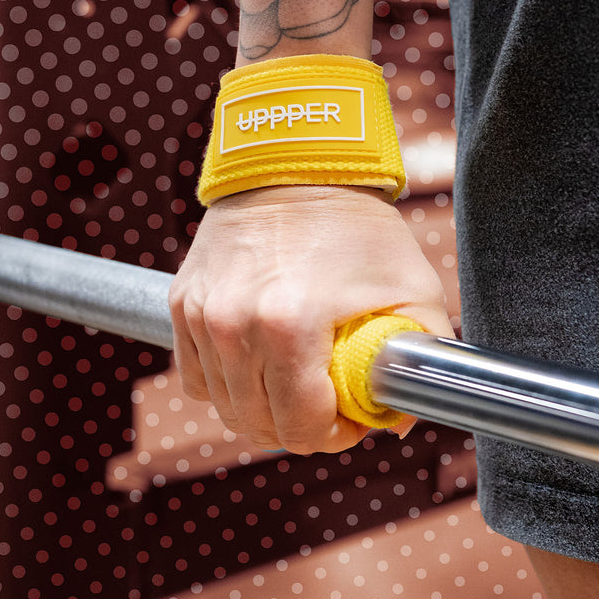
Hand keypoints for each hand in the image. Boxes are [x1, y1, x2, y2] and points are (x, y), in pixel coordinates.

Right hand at [169, 185, 453, 454]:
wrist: (294, 163)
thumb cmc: (357, 225)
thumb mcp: (411, 287)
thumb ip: (418, 357)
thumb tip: (396, 418)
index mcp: (290, 326)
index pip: (301, 426)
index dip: (334, 436)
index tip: (351, 420)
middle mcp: (234, 325)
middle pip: (258, 424)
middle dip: (299, 428)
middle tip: (327, 406)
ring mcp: (201, 315)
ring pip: (224, 406)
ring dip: (260, 408)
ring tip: (294, 383)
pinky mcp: (181, 303)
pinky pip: (196, 376)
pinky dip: (225, 383)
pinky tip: (257, 364)